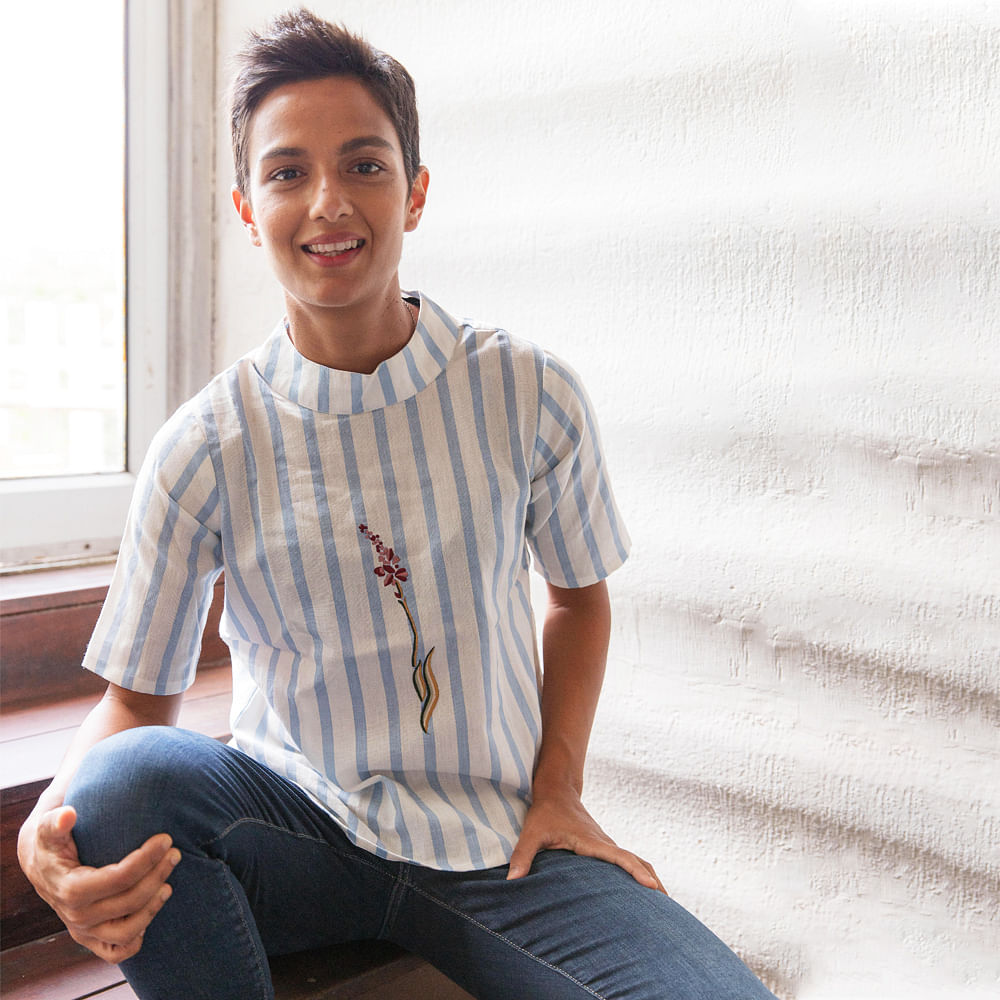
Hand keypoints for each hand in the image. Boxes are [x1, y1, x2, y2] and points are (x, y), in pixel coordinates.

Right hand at [17, 805, 179, 962]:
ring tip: (169, 884)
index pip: (118, 878)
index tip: (166, 839)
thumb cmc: (52, 842)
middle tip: (175, 853)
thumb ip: (56, 821)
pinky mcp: (91, 939)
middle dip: (157, 876)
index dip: (146, 859)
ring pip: (127, 932)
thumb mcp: (48, 829)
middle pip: (129, 902)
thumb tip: (68, 814)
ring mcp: (85, 930)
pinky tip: (150, 913)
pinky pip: (116, 951)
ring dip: (153, 908)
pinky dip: (136, 940)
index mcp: (70, 889)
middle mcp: (77, 915)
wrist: (43, 866)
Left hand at [505, 785, 666, 893]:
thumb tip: (512, 880)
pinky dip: (641, 873)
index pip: (619, 857)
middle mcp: (604, 842)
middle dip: (653, 881)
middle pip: (637, 861)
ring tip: (664, 905)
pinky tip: (644, 890)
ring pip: (635, 860)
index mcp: (591, 841)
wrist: (556, 790)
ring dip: (650, 878)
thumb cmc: (544, 812)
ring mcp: (607, 844)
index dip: (635, 871)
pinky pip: (628, 861)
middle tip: (669, 906)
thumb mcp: (531, 832)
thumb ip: (522, 855)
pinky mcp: (604, 847)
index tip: (652, 886)